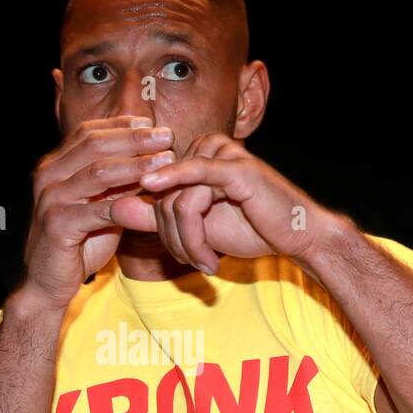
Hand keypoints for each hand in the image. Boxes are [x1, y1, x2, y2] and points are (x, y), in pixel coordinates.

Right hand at [22, 116, 176, 310]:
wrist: (50, 282)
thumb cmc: (79, 243)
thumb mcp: (102, 205)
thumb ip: (120, 184)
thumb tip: (156, 160)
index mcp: (56, 164)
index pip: (90, 133)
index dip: (123, 126)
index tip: (154, 125)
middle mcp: (48, 175)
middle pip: (95, 145)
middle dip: (134, 139)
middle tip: (166, 136)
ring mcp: (50, 199)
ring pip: (97, 172)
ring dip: (135, 165)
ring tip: (164, 162)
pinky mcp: (57, 225)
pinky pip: (96, 210)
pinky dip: (125, 204)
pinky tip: (149, 199)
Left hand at [107, 132, 341, 274]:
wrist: (296, 235)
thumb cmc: (251, 227)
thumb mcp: (194, 226)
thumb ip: (156, 217)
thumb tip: (116, 209)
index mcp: (194, 157)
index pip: (156, 195)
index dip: (161, 231)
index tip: (181, 256)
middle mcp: (206, 148)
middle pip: (163, 199)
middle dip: (176, 240)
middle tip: (199, 264)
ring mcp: (221, 154)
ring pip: (178, 202)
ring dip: (190, 241)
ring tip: (207, 262)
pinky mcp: (234, 166)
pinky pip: (196, 181)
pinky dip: (185, 211)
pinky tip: (176, 220)